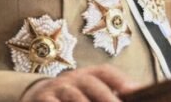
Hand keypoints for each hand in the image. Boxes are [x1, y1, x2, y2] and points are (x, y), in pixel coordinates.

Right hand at [20, 65, 134, 101]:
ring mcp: (55, 89)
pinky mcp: (40, 100)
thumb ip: (106, 92)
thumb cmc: (70, 96)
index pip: (104, 72)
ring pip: (73, 96)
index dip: (120, 80)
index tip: (134, 91)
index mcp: (86, 74)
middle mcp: (71, 78)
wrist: (34, 96)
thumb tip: (135, 94)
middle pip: (91, 83)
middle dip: (106, 97)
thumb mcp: (86, 91)